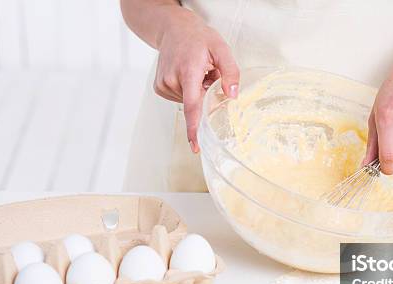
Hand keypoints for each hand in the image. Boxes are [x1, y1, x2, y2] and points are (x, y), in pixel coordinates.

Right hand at [154, 8, 238, 152]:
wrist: (173, 28)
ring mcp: (163, 85)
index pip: (192, 106)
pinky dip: (188, 91)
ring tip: (195, 71)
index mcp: (188, 71)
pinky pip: (180, 98)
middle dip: (206, 93)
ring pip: (188, 102)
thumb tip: (232, 95)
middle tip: (207, 72)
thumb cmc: (198, 38)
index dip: (194, 128)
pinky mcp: (159, 88)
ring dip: (197, 91)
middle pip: (196, 103)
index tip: (195, 146)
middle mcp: (172, 80)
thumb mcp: (221, 49)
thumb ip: (230, 72)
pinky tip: (187, 75)